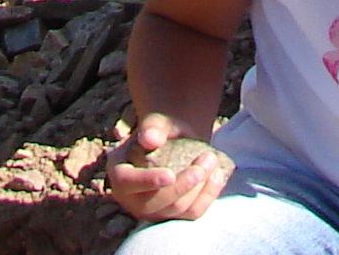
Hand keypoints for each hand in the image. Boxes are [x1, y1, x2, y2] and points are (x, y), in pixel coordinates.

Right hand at [105, 114, 232, 222]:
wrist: (173, 144)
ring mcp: (153, 211)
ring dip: (201, 187)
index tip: (170, 175)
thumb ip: (153, 126)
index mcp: (120, 174)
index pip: (128, 182)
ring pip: (178, 209)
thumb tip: (150, 139)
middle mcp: (132, 199)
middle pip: (157, 201)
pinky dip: (208, 196)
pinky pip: (191, 214)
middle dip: (185, 183)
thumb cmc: (161, 131)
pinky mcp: (173, 216)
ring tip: (212, 161)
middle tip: (207, 158)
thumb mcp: (157, 122)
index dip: (148, 181)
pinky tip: (218, 177)